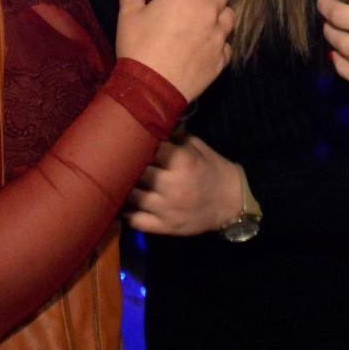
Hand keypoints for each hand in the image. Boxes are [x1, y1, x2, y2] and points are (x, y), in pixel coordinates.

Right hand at [115, 0, 232, 101]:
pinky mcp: (222, 59)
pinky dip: (219, 40)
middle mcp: (210, 12)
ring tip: (202, 18)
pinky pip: (227, 42)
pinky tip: (203, 44)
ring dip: (219, 12)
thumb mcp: (129, 13)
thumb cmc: (138, 47)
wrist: (150, 90)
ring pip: (230, 15)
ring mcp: (219, 37)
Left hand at [124, 136, 242, 236]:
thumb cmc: (211, 168)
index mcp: (184, 162)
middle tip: (117, 158)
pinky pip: (135, 220)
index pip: (149, 148)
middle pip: (136, 172)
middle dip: (127, 164)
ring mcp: (168, 210)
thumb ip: (172, 136)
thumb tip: (147, 122)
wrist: (232, 202)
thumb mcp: (196, 146)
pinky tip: (121, 201)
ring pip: (132, 196)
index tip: (127, 138)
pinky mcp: (165, 228)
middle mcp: (174, 186)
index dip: (136, 142)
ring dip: (123, 186)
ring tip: (116, 178)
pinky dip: (124, 211)